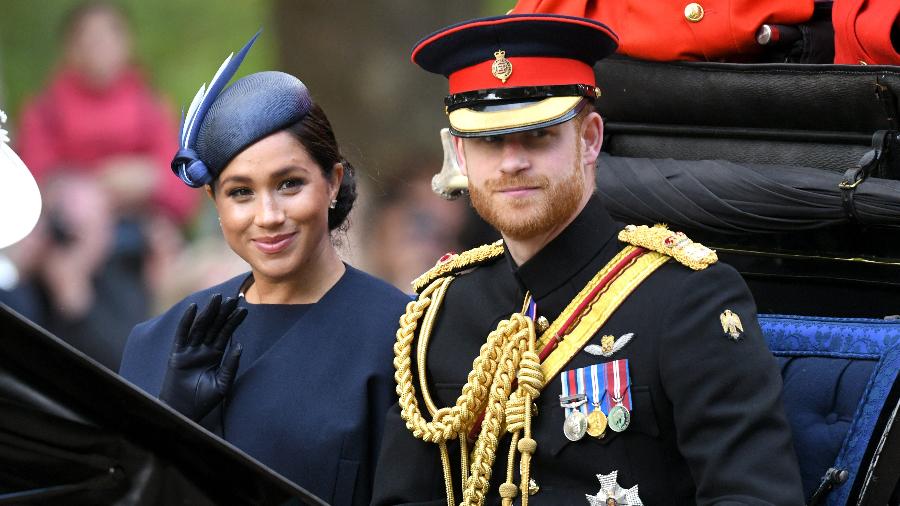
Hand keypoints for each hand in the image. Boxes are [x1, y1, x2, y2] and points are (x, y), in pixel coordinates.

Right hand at [159, 294, 246, 420]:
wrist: (185, 411)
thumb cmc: (204, 400)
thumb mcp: (223, 382)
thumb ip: (231, 364)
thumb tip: (239, 345)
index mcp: (215, 355)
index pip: (225, 333)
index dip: (234, 321)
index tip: (244, 309)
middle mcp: (202, 350)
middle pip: (214, 326)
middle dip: (223, 312)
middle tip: (233, 298)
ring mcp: (189, 351)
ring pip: (200, 326)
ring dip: (208, 312)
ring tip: (217, 298)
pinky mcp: (177, 354)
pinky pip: (182, 334)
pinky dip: (187, 321)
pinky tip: (193, 308)